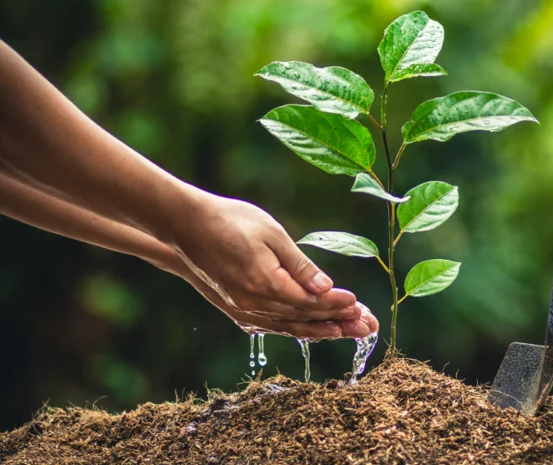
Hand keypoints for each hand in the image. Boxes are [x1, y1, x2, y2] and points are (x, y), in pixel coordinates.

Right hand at [168, 190, 377, 338]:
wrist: (186, 227)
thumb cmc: (231, 221)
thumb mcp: (272, 234)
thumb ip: (300, 265)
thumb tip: (326, 288)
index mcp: (265, 284)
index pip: (311, 302)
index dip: (337, 304)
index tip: (359, 304)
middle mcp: (254, 304)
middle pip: (304, 319)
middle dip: (338, 323)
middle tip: (365, 326)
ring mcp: (243, 310)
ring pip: (289, 327)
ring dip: (320, 330)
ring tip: (346, 332)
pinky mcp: (236, 310)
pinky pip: (272, 326)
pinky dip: (295, 328)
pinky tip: (311, 329)